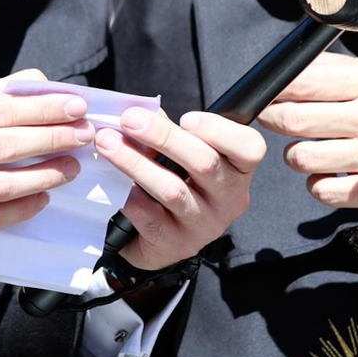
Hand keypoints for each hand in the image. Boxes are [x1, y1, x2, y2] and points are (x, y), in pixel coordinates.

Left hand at [95, 108, 265, 271]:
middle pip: (204, 163)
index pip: (249, 148)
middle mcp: (230, 199)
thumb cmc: (180, 181)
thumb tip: (142, 112)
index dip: (219, 130)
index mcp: (239, 169)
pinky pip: (150, 216)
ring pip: (173, 190)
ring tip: (108, 144)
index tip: (185, 118)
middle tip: (129, 120)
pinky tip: (115, 182)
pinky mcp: (178, 244)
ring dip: (136, 163)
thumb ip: (171, 131)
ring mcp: (206, 225)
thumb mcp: (185, 154)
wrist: (164, 236)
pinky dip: (131, 195)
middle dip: (163, 137)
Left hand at [257, 52, 357, 212]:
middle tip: (277, 120)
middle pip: (293, 118)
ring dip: (296, 156)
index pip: (306, 79)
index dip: (276, 86)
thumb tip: (303, 68)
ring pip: (302, 157)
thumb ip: (353, 74)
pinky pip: (325, 192)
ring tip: (309, 151)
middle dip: (274, 119)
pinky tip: (329, 177)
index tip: (268, 91)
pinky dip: (318, 186)